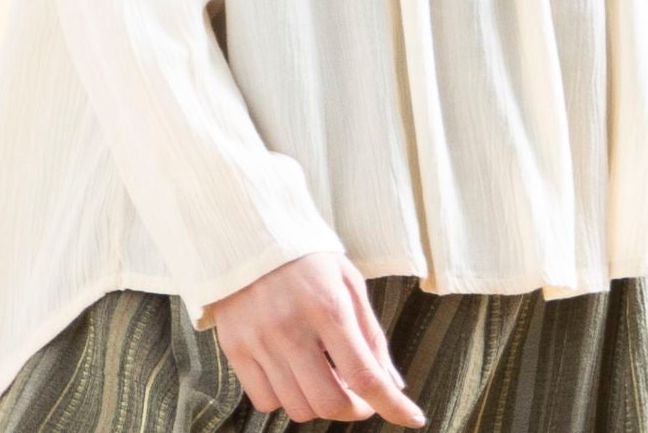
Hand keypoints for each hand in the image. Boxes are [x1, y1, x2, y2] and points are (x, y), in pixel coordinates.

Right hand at [209, 251, 425, 426]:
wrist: (250, 232)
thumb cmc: (307, 258)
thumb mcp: (348, 281)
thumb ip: (371, 335)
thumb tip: (393, 385)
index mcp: (328, 306)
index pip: (364, 374)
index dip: (392, 406)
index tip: (412, 418)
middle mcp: (292, 328)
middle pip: (330, 402)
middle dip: (354, 408)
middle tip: (359, 393)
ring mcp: (260, 341)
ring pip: (298, 408)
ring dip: (320, 402)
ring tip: (324, 374)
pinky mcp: (235, 348)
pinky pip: (265, 401)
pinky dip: (285, 397)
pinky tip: (292, 372)